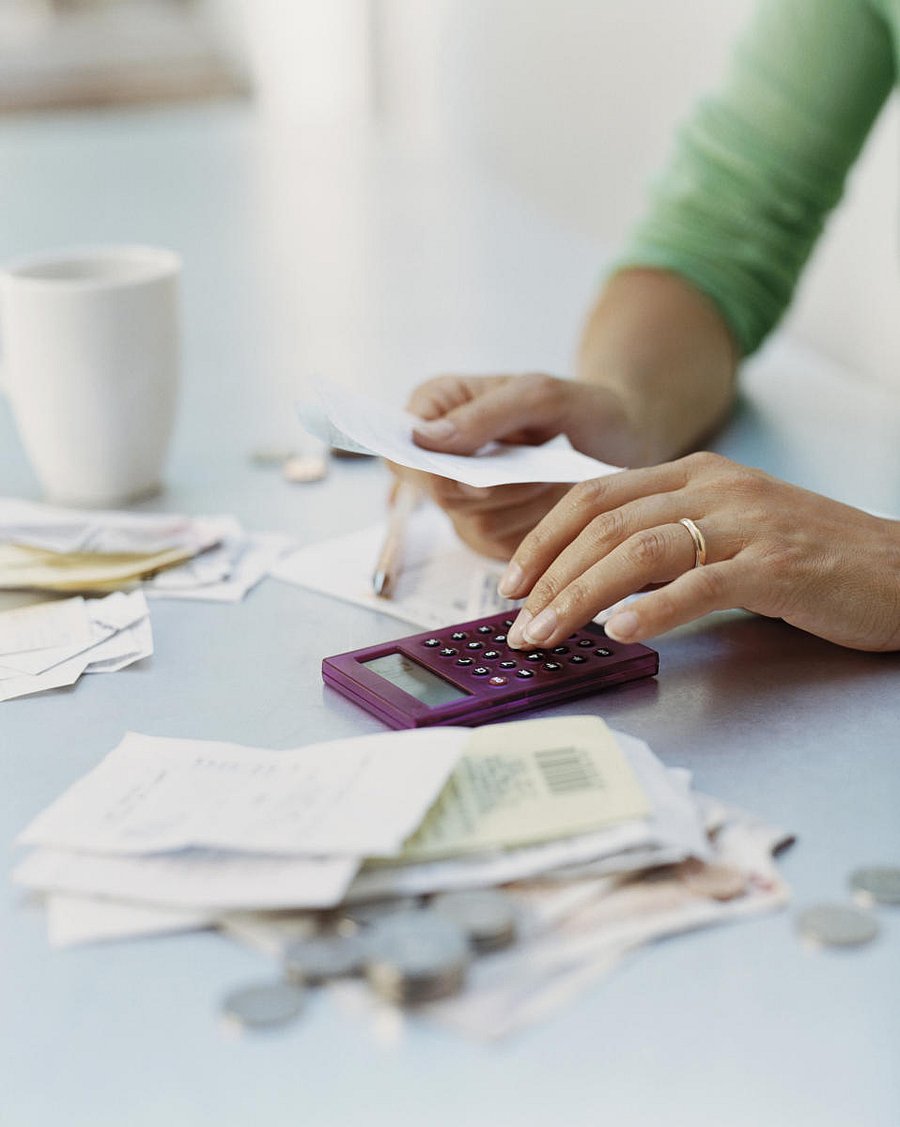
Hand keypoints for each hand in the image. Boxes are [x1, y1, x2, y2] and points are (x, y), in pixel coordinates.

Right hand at [392, 373, 640, 559]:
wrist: (621, 439)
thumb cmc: (582, 406)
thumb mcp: (541, 395)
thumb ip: (484, 414)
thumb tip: (424, 439)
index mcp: (436, 407)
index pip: (401, 453)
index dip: (432, 473)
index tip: (479, 476)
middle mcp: (440, 456)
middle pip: (440, 496)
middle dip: (496, 488)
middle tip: (541, 468)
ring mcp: (463, 499)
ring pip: (473, 525)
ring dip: (523, 506)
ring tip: (553, 476)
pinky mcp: (489, 532)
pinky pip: (501, 546)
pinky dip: (536, 527)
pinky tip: (555, 500)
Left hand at [498, 451, 899, 652]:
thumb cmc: (808, 557)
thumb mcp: (728, 530)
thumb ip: (666, 537)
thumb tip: (593, 575)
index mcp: (697, 474)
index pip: (596, 496)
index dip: (543, 538)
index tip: (511, 581)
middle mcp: (716, 488)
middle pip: (605, 522)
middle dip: (549, 574)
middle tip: (518, 621)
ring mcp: (748, 523)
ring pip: (640, 549)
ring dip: (581, 595)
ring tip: (547, 633)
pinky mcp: (777, 566)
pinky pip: (701, 584)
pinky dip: (653, 609)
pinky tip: (621, 632)